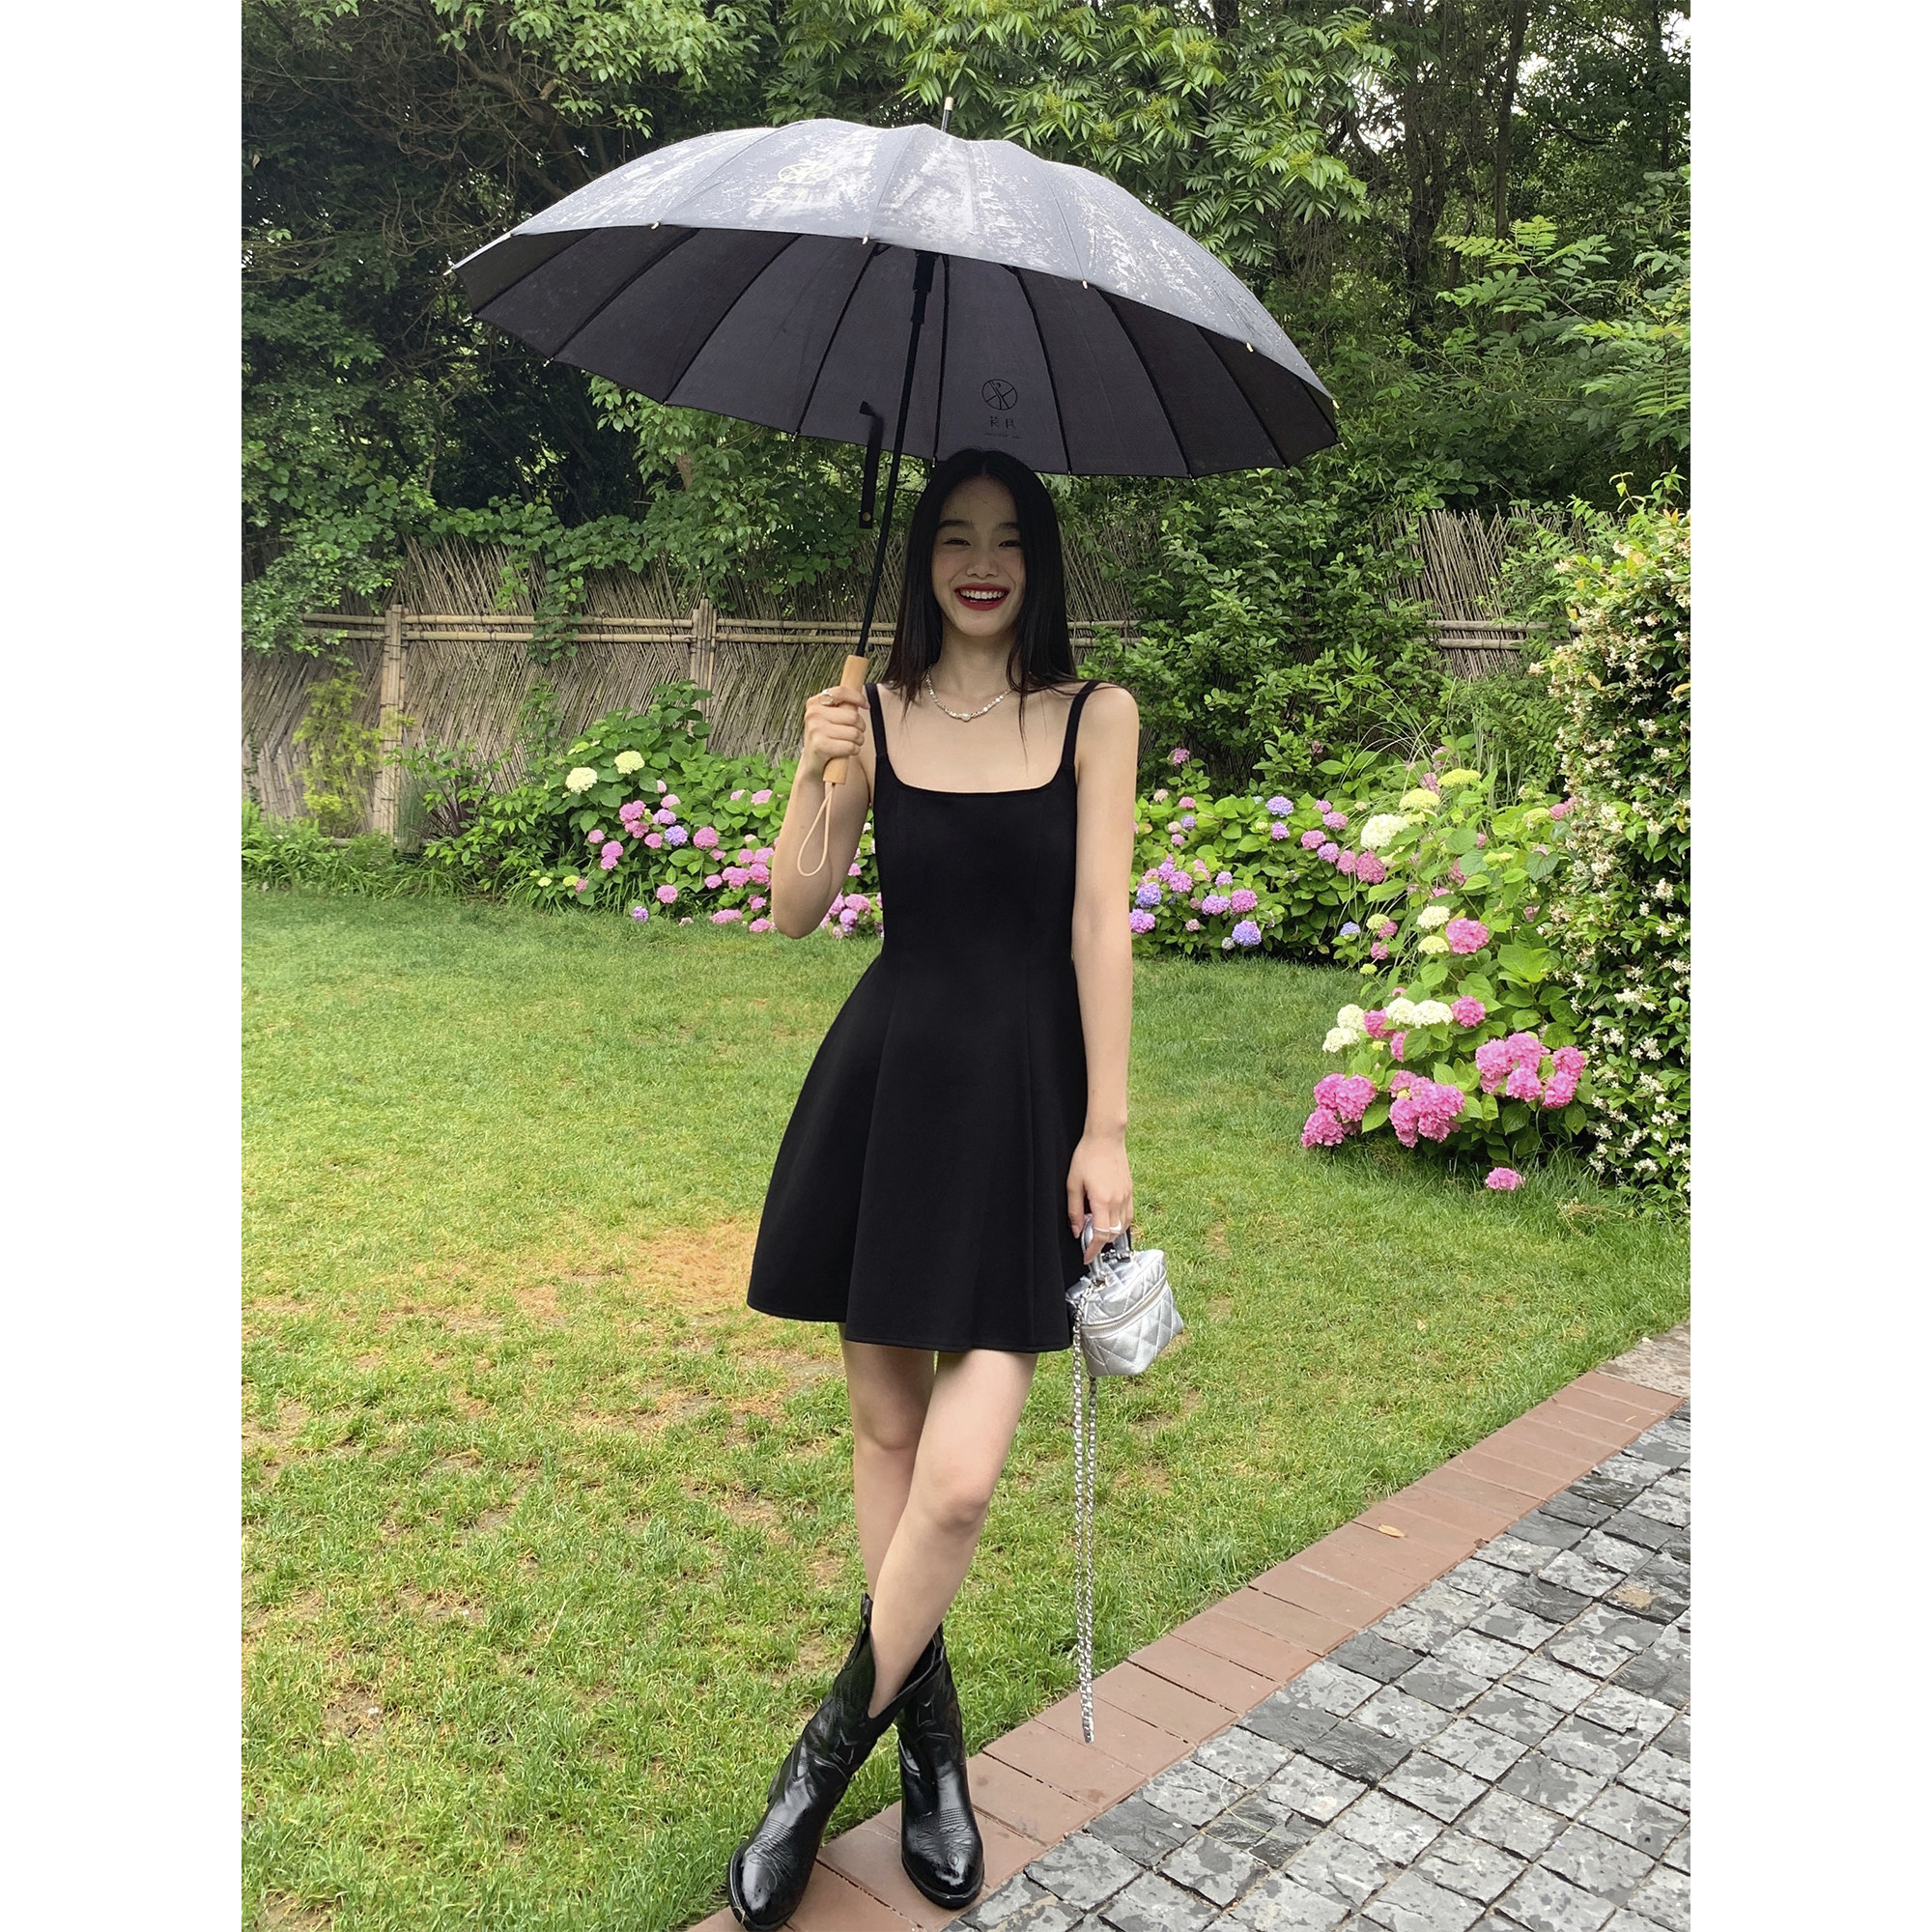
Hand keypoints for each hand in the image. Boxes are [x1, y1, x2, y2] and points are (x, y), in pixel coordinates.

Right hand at [799, 683, 866, 782]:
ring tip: (851, 743)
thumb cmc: (824, 738)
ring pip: (854, 733)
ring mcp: (815, 729)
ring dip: (858, 741)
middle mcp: (813, 714)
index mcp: (814, 702)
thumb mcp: (828, 717)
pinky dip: (854, 751)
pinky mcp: (820, 745)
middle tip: (856, 733)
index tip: (866, 705)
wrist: (812, 763)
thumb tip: (861, 700)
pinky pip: (850, 746)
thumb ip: (841, 706)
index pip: (841, 692)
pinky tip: (847, 752)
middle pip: (853, 716)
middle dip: (861, 727)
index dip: (858, 698)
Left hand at [1067, 1131, 1132, 1263]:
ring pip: (1123, 1227)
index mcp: (1102, 1201)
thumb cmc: (1087, 1156)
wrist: (1106, 1138)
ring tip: (1097, 1231)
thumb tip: (1076, 1230)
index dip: (1093, 1249)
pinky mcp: (1130, 1191)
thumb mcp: (1073, 1184)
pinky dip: (1120, 1224)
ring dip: (1111, 1234)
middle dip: (1100, 1243)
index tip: (1087, 1256)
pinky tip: (1110, 1220)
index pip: (1100, 1235)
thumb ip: (1074, 1210)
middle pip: (1112, 1234)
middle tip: (1087, 1242)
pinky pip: (1128, 1216)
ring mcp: (1127, 1196)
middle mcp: (1118, 1201)